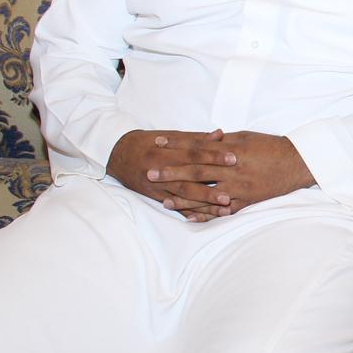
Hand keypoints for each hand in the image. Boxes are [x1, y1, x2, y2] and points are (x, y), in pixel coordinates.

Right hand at [108, 129, 236, 220]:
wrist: (119, 154)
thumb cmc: (149, 142)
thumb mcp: (171, 137)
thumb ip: (196, 138)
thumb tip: (221, 134)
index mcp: (167, 151)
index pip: (194, 153)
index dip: (214, 155)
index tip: (234, 157)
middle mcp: (162, 169)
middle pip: (190, 177)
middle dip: (211, 184)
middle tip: (232, 190)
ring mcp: (158, 185)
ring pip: (184, 195)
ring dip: (204, 202)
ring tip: (224, 205)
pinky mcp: (156, 196)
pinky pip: (175, 206)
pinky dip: (190, 212)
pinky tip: (205, 217)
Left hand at [147, 129, 313, 215]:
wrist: (296, 163)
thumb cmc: (270, 146)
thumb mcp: (245, 137)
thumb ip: (222, 141)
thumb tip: (201, 138)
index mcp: (232, 150)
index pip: (198, 146)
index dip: (177, 144)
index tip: (158, 143)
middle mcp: (233, 170)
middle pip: (197, 171)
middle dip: (172, 172)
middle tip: (151, 173)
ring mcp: (239, 188)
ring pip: (207, 195)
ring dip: (185, 199)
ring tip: (165, 201)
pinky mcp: (246, 201)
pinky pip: (223, 211)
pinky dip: (207, 215)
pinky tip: (191, 218)